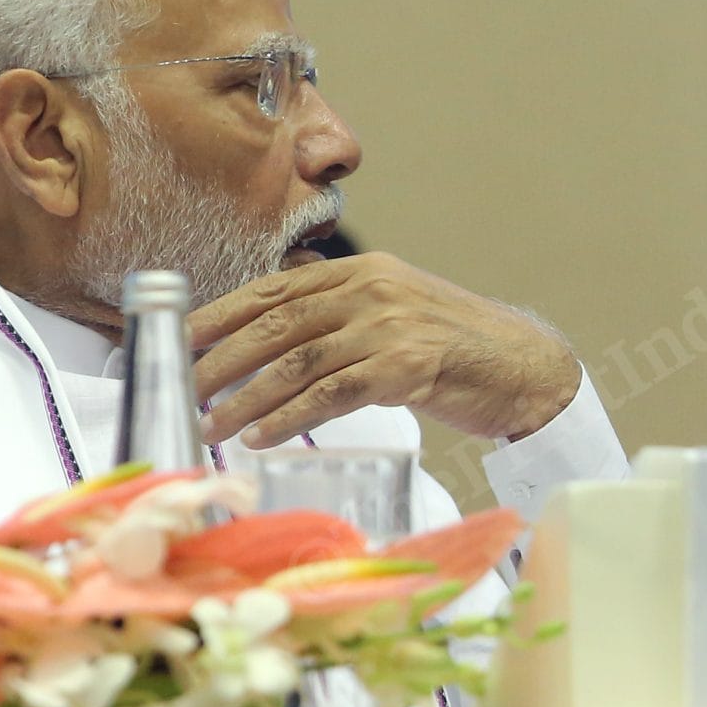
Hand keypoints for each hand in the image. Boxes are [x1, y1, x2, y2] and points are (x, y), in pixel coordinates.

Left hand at [188, 253, 581, 447]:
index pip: (276, 287)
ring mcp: (390, 325)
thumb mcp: (396, 311)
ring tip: (211, 423)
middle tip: (182, 388)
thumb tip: (280, 313)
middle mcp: (373, 289)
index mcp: (364, 270)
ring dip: (246, 397)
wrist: (525, 366)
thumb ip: (343, 308)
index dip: (223, 313)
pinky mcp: (407, 366)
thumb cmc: (457, 347)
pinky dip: (290, 416)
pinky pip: (332, 394)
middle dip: (221, 359)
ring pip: (297, 362)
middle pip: (276, 324)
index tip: (181, 337)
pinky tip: (262, 435)